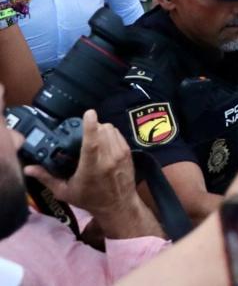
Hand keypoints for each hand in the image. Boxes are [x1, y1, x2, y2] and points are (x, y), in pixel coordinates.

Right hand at [23, 110, 138, 219]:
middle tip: (81, 134)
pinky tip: (102, 142)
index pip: (92, 143)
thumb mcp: (65, 191)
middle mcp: (108, 158)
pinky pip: (117, 133)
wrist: (118, 205)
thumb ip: (47, 178)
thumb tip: (28, 168)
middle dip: (91, 127)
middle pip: (101, 130)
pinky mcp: (128, 151)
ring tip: (91, 138)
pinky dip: (109, 133)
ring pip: (110, 129)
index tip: (88, 113)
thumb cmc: (89, 199)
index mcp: (91, 168)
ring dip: (100, 129)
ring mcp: (120, 154)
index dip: (90, 126)